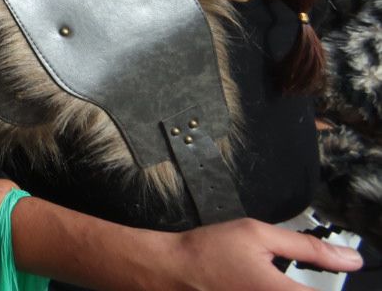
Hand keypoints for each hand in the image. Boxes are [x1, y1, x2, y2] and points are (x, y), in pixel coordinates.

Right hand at [144, 218, 361, 290]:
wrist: (169, 272)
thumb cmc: (208, 252)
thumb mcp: (258, 235)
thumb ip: (307, 247)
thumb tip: (351, 259)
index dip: (327, 280)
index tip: (317, 271)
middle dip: (304, 286)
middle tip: (283, 273)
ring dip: (287, 289)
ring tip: (265, 280)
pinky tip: (258, 285)